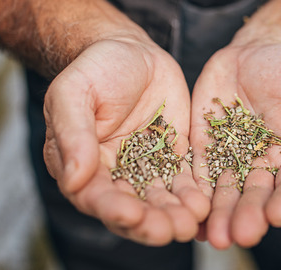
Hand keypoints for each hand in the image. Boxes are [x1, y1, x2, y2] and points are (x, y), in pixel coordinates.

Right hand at [43, 36, 210, 245]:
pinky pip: (183, 181)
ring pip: (159, 201)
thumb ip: (73, 134)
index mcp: (80, 165)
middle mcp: (112, 175)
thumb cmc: (94, 69)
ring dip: (175, 215)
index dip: (112, 209)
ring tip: (192, 223)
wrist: (130, 50)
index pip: (95, 196)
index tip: (131, 215)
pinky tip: (206, 205)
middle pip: (131, 208)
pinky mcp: (172, 158)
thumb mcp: (74, 93)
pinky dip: (194, 195)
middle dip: (150, 222)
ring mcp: (144, 168)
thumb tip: (73, 179)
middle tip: (171, 231)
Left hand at [190, 39, 280, 248]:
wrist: (255, 52)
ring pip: (225, 194)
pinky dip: (192, 196)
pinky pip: (197, 175)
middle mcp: (265, 167)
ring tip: (213, 236)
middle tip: (240, 235)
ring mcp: (232, 161)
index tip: (278, 214)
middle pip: (257, 198)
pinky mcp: (204, 150)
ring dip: (219, 216)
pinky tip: (185, 212)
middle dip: (249, 217)